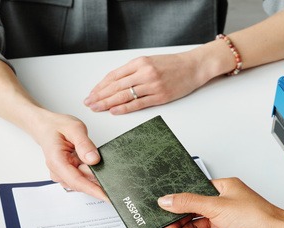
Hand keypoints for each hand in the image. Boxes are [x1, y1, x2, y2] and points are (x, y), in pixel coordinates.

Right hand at [29, 109, 107, 199]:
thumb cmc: (57, 126)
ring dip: (92, 172)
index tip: (107, 196)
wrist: (46, 127)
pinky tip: (88, 160)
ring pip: (83, 181)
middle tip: (99, 158)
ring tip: (89, 154)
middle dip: (95, 174)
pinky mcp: (67, 175)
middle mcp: (58, 172)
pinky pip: (82, 178)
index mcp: (57, 161)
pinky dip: (89, 172)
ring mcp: (62, 175)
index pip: (77, 181)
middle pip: (82, 182)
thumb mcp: (74, 128)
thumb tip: (94, 160)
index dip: (93, 190)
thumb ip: (84, 144)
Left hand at [83, 51, 209, 114]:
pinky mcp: (160, 96)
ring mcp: (152, 85)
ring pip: (124, 95)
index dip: (100, 86)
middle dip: (100, 96)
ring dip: (108, 103)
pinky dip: (124, 108)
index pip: (114, 76)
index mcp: (139, 62)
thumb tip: (114, 84)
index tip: (92, 93)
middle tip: (89, 103)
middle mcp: (144, 73)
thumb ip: (133, 71)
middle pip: (116, 86)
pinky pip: (138, 104)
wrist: (194, 66)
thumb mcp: (149, 61)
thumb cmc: (172, 64)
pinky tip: (114, 111)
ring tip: (97, 108)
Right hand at [157, 178, 283, 227]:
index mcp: (221, 188)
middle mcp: (221, 204)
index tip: (164, 210)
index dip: (178, 203)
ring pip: (196, 227)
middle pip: (191, 212)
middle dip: (179, 222)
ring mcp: (222, 221)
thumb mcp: (216, 206)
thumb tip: (167, 200)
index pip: (193, 194)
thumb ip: (188, 203)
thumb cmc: (256, 216)